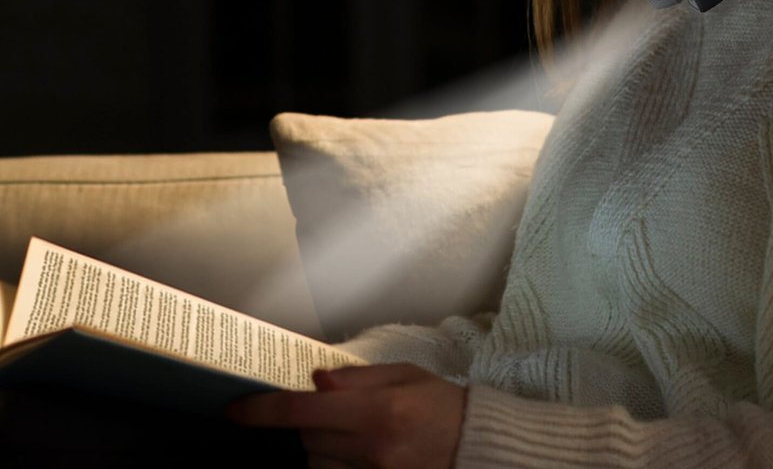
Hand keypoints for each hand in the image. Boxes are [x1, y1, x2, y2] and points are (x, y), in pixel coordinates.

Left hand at [229, 363, 466, 468]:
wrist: (475, 448)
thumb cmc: (442, 405)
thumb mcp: (405, 374)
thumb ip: (357, 378)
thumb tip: (315, 381)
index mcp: (377, 411)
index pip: (303, 412)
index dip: (263, 412)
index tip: (236, 410)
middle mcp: (370, 449)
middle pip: (307, 439)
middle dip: (311, 422)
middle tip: (334, 410)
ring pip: (316, 464)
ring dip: (322, 447)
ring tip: (353, 433)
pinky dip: (334, 464)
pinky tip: (353, 452)